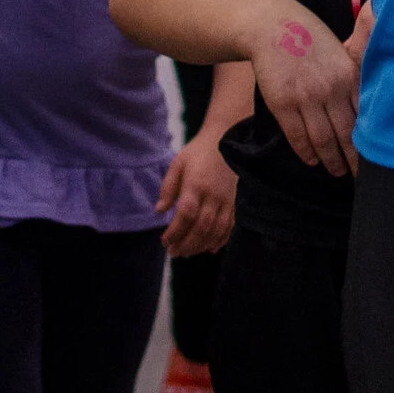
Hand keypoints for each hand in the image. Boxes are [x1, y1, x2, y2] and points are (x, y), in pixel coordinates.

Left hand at [156, 129, 236, 256]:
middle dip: (186, 244)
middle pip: (202, 227)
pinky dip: (220, 241)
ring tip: (187, 253)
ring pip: (216, 230)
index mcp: (196, 184)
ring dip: (201, 246)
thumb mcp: (177, 164)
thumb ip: (168, 188)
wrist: (224, 139)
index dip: (175, 232)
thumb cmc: (197, 153)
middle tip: (173, 253)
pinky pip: (229, 227)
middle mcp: (213, 195)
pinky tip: (209, 249)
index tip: (165, 241)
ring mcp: (226, 200)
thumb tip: (159, 212)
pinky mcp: (234, 203)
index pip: (186, 214)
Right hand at [244, 2, 372, 176]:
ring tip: (337, 171)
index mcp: (349, 75)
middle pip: (348, 135)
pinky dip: (306, 153)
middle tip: (361, 177)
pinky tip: (312, 161)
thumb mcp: (340, 53)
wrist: (272, 26)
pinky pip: (297, 136)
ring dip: (331, 161)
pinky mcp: (283, 103)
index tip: (377, 158)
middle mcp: (331, 88)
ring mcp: (306, 97)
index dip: (371, 142)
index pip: (365, 118)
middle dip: (355, 160)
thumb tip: (369, 111)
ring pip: (323, 140)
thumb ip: (354, 79)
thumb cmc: (310, 39)